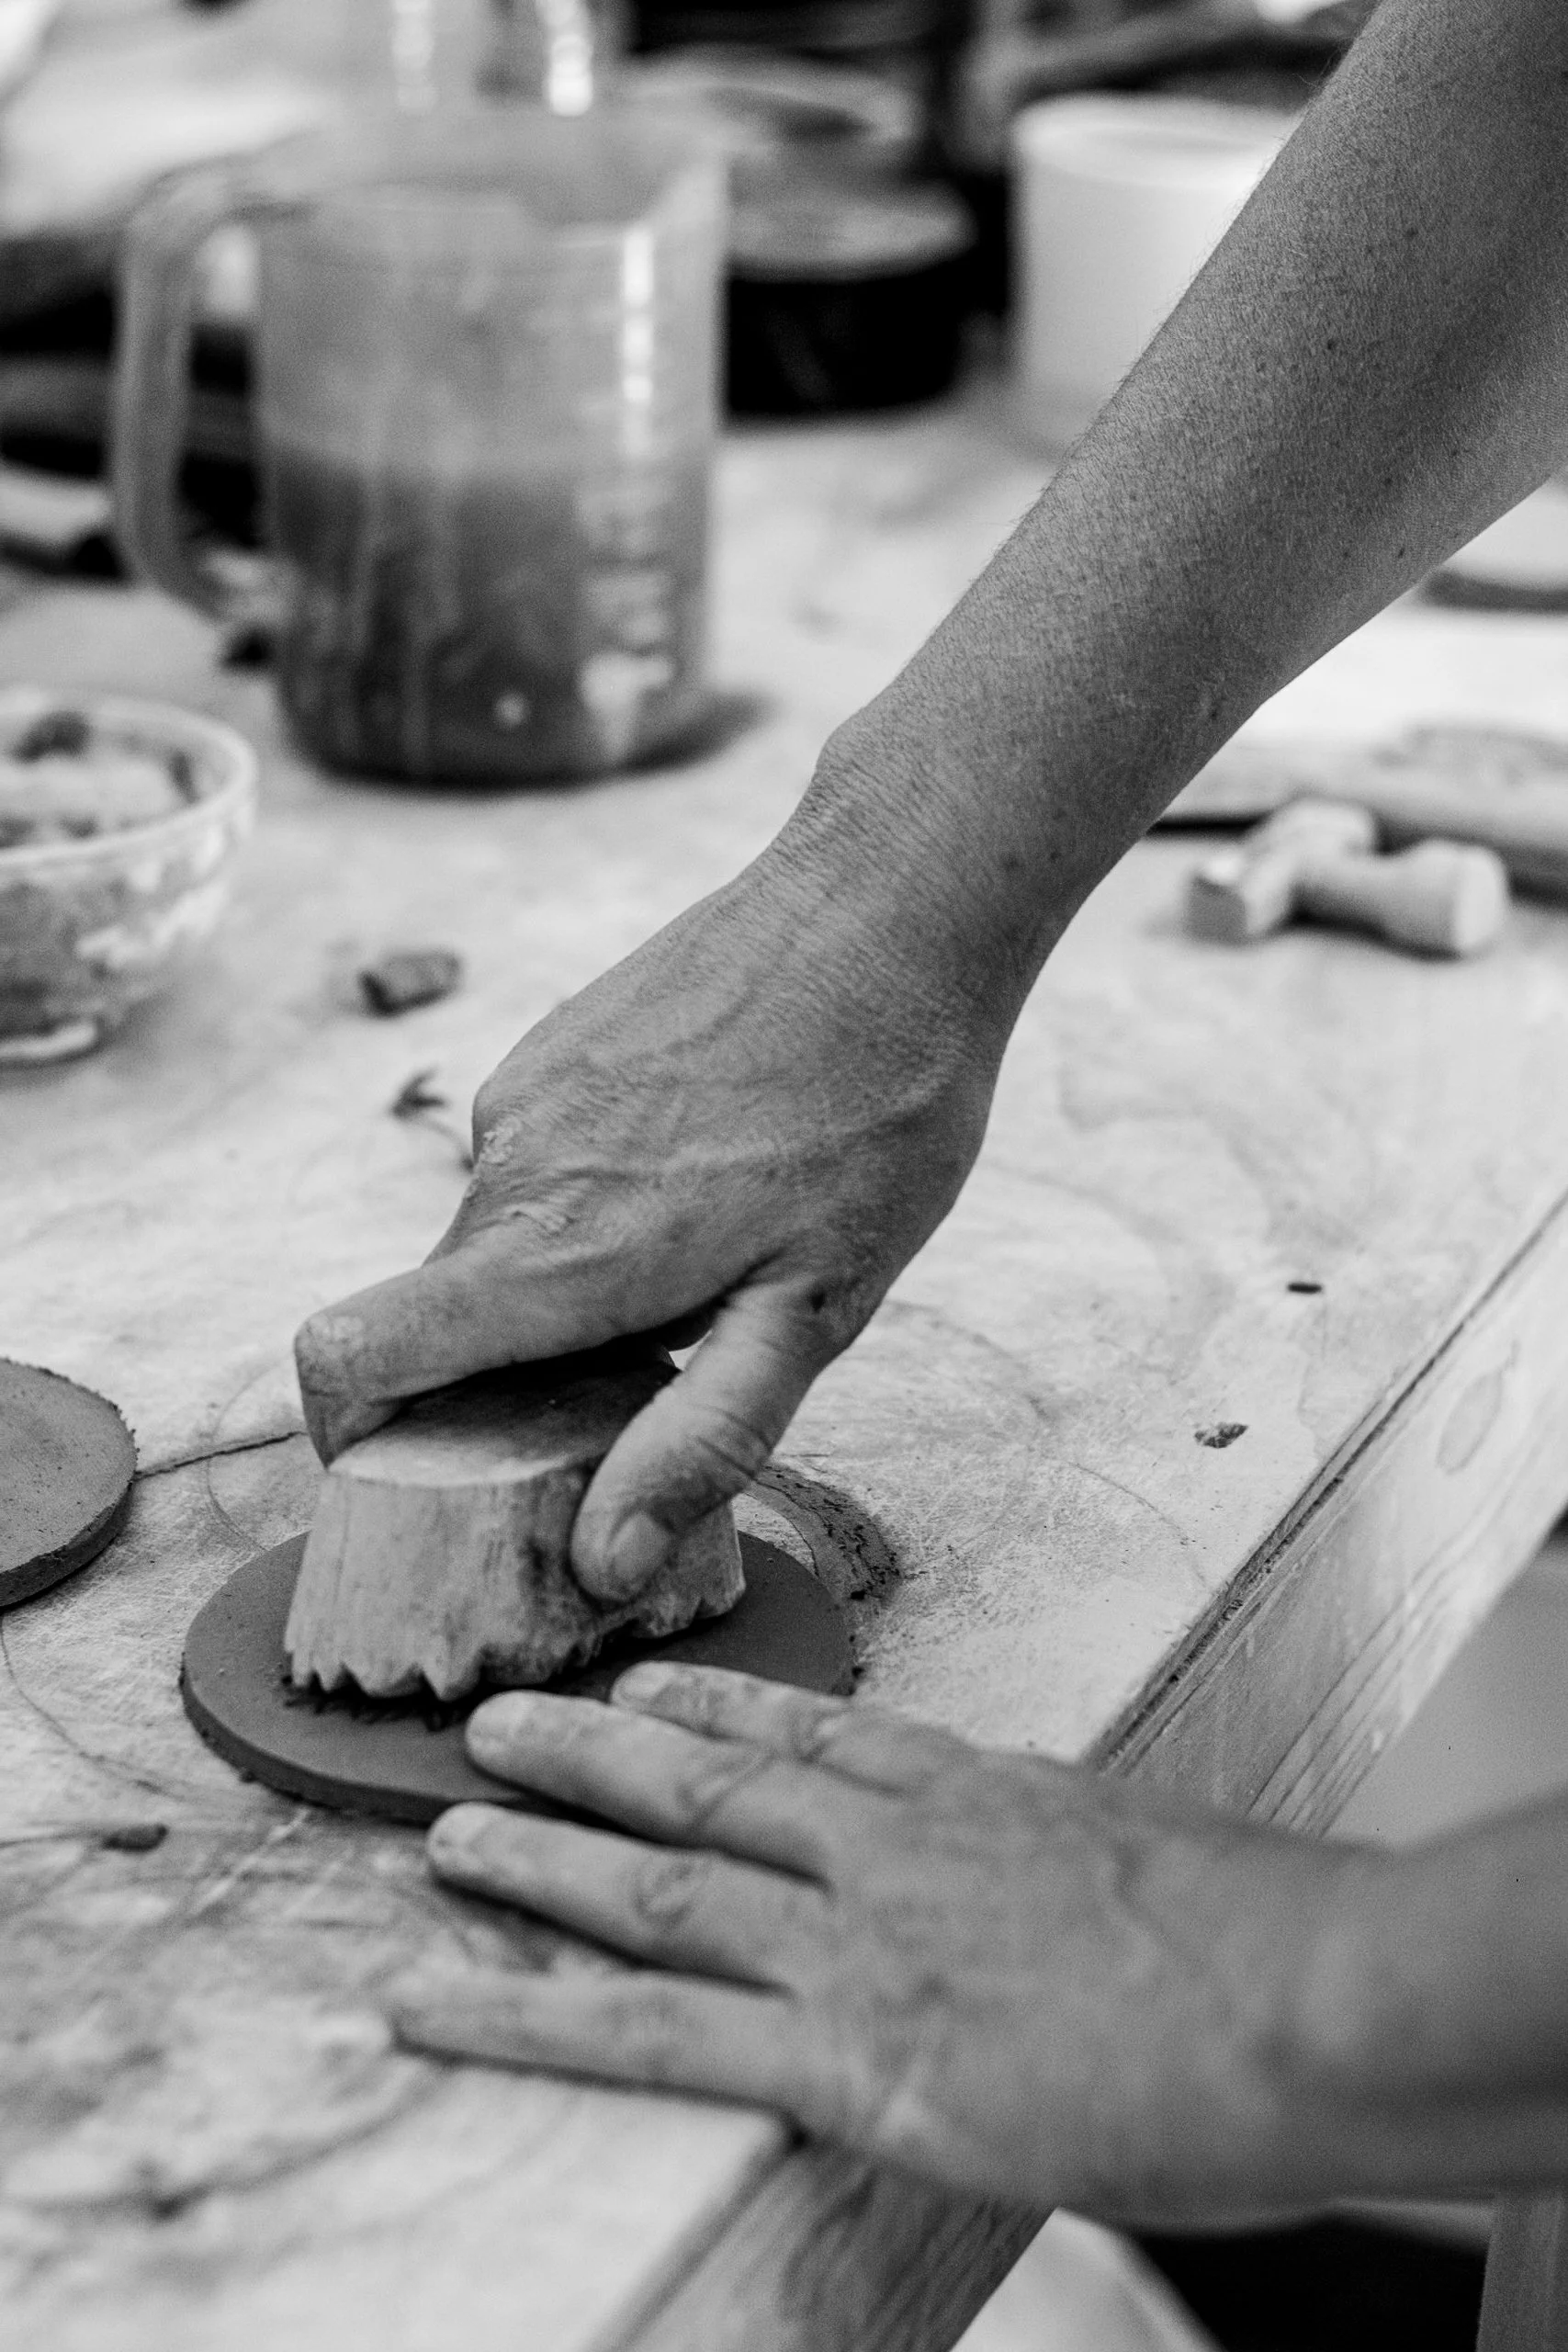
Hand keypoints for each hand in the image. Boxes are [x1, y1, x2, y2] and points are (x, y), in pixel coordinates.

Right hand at [294, 842, 1000, 1602]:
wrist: (891, 907)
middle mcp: (511, 1166)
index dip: (346, 1432)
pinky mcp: (554, 1046)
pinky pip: (536, 1162)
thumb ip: (700, 1439)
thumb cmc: (877, 1114)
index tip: (411, 1473)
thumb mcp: (817, 1309)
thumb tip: (603, 1560)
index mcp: (560, 1253)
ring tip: (709, 1252)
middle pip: (438, 1314)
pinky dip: (588, 1201)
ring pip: (499, 1236)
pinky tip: (706, 1171)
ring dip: (564, 1281)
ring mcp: (526, 1094)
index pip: (350, 1353)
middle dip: (507, 1375)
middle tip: (646, 1379)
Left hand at [389, 1664, 1380, 2225]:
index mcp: (976, 1793)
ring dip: (539, 1857)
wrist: (1315, 1997)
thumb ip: (1076, 1876)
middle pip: (712, 1787)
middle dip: (595, 1752)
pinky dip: (528, 2017)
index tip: (649, 1683)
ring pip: (660, 1886)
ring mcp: (861, 1942)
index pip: (816, 1735)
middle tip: (498, 1724)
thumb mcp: (1161, 1871)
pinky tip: (433, 2007)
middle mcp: (895, 1846)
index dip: (713, 1708)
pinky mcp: (851, 2055)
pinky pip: (654, 2033)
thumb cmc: (1279, 1945)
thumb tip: (1068, 1903)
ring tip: (444, 1832)